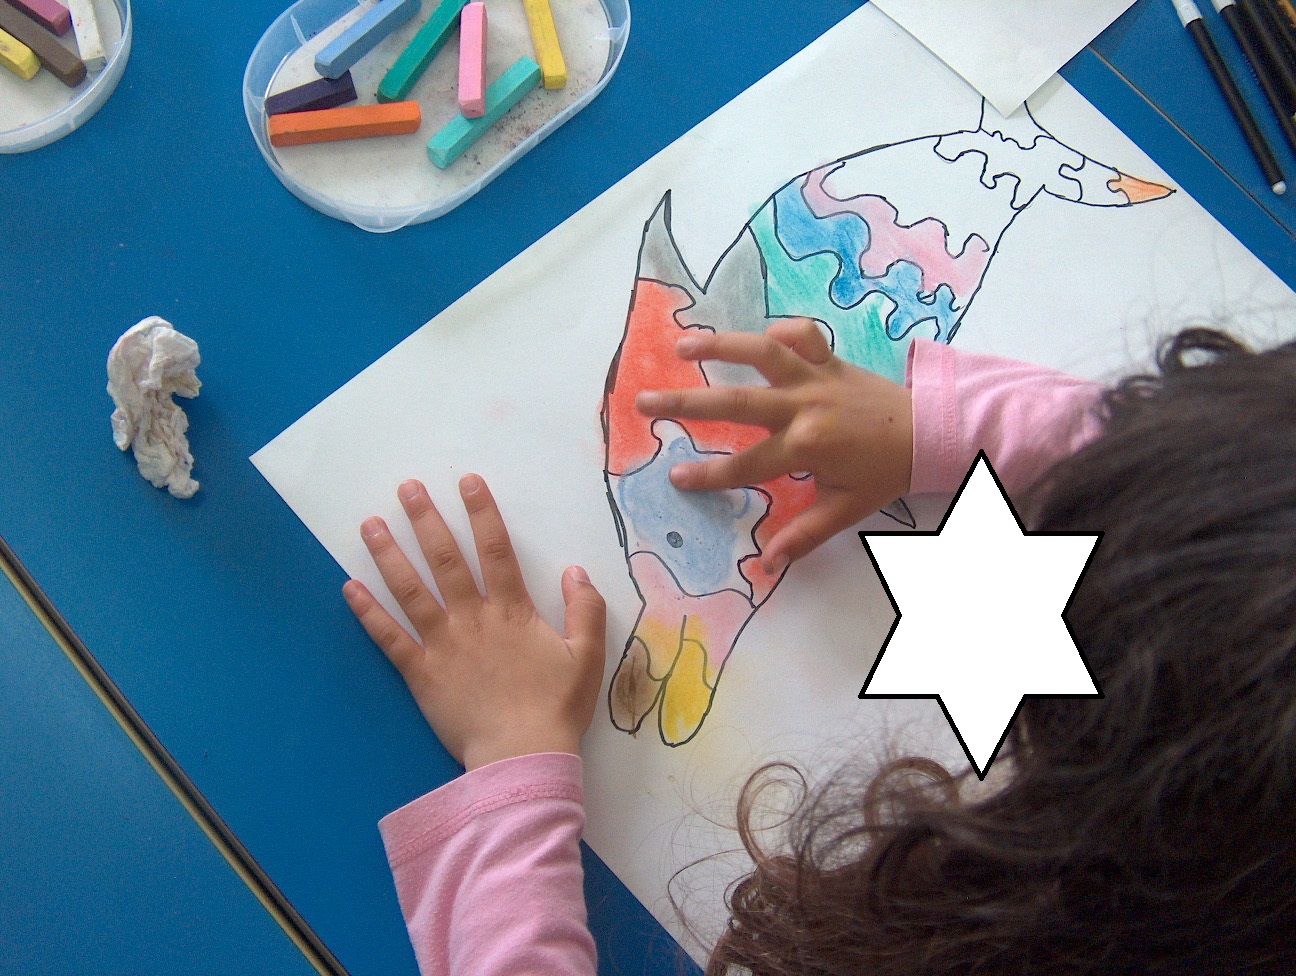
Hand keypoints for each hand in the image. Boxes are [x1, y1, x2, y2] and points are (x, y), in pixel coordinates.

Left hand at [342, 475, 605, 770]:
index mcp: (511, 610)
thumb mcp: (587, 655)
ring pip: (409, 590)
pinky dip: (367, 613)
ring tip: (369, 524)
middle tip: (407, 488)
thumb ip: (585, 609)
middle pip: (445, 559)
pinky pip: (388, 638)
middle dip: (425, 519)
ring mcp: (441, 644)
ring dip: (388, 555)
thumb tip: (575, 571)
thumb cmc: (556, 707)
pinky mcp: (419, 673)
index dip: (482, 512)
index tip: (467, 482)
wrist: (521, 754)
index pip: (496, 550)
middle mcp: (471, 618)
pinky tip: (349, 588)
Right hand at [635, 318, 912, 569]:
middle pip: (735, 404)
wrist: (929, 431)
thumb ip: (805, 534)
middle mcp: (804, 407)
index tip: (674, 478)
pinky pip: (801, 335)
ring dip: (721, 346)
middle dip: (686, 404)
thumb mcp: (846, 509)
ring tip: (682, 346)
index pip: (746, 465)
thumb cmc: (884, 473)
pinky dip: (780, 331)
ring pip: (762, 353)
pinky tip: (758, 337)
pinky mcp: (830, 358)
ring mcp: (815, 378)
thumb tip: (767, 564)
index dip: (708, 475)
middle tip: (645, 402)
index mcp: (806, 447)